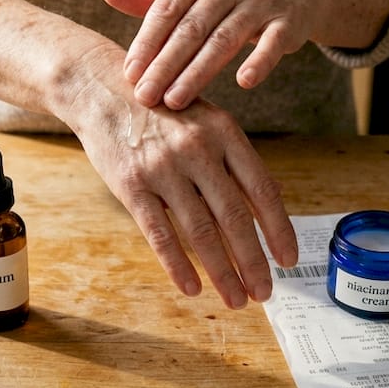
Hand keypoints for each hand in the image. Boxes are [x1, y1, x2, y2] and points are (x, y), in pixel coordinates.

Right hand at [65, 49, 298, 307]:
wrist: (100, 88)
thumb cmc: (162, 109)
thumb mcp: (206, 120)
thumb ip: (235, 159)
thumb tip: (272, 199)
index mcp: (224, 133)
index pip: (262, 190)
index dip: (279, 230)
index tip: (288, 260)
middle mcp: (198, 150)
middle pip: (235, 218)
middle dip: (254, 262)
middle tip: (265, 293)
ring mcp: (163, 168)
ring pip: (201, 232)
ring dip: (223, 272)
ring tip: (236, 299)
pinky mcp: (131, 185)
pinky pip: (160, 234)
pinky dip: (178, 265)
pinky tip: (192, 288)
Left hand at [102, 0, 327, 110]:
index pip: (167, 8)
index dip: (147, 42)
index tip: (129, 74)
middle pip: (192, 27)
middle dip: (165, 65)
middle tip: (145, 97)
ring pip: (225, 39)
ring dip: (198, 72)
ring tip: (175, 101)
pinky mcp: (290, 19)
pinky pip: (272, 43)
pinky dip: (259, 61)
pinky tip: (243, 83)